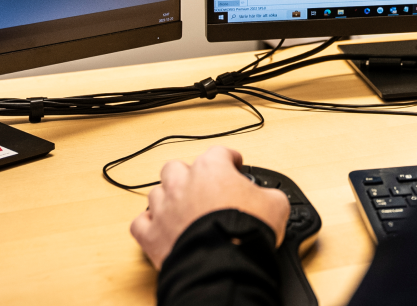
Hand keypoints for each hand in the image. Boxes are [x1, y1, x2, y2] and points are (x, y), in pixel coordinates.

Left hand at [130, 146, 289, 268]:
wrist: (224, 263)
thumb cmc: (247, 229)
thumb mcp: (275, 204)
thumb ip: (268, 194)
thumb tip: (270, 198)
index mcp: (211, 169)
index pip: (219, 153)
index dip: (229, 158)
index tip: (234, 164)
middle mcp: (182, 183)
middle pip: (176, 168)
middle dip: (187, 175)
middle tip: (201, 187)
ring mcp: (163, 208)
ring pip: (155, 193)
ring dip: (167, 199)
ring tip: (180, 209)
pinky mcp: (151, 235)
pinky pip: (141, 223)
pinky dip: (149, 224)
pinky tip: (158, 228)